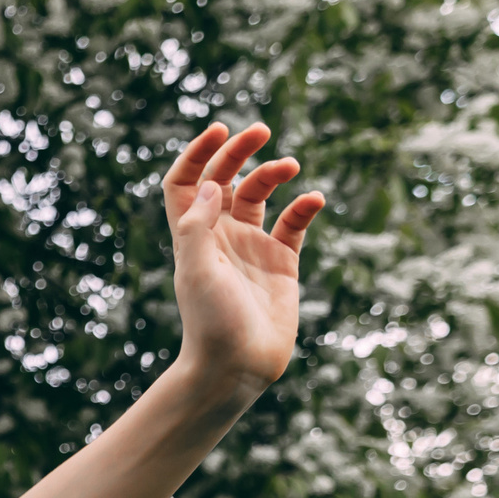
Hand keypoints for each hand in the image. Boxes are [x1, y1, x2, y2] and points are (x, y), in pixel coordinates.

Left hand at [163, 121, 326, 395]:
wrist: (237, 367)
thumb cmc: (211, 322)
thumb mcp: (196, 270)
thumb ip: (199, 225)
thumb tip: (213, 183)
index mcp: (193, 235)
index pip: (186, 183)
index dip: (197, 154)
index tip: (220, 131)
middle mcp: (220, 237)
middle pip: (226, 180)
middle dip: (239, 152)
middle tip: (259, 130)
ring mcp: (251, 248)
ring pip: (261, 195)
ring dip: (273, 173)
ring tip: (290, 166)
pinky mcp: (281, 263)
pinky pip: (294, 224)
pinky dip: (304, 206)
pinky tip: (312, 200)